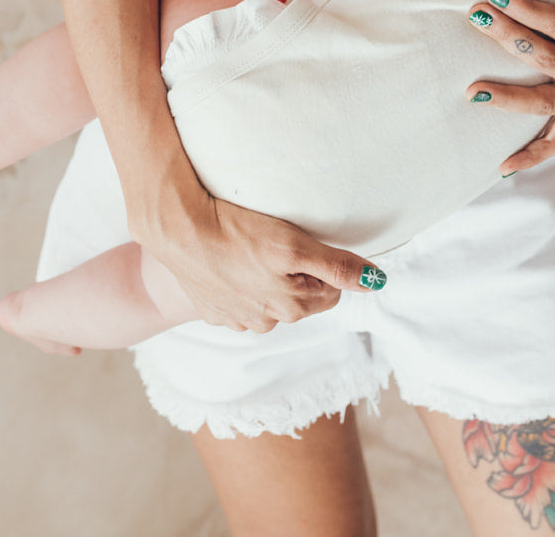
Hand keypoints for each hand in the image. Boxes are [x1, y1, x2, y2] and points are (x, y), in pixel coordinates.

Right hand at [137, 190, 387, 333]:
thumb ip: (337, 265)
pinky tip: (230, 259)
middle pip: (300, 297)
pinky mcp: (211, 311)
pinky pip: (238, 299)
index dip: (323, 265)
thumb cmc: (238, 232)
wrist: (178, 230)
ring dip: (267, 278)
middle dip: (297, 273)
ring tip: (251, 248)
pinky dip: (239, 281)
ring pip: (268, 300)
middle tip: (278, 242)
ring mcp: (235, 320)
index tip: (305, 243)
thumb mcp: (295, 245)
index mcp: (291, 308)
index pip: (330, 291)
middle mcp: (265, 323)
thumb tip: (376, 281)